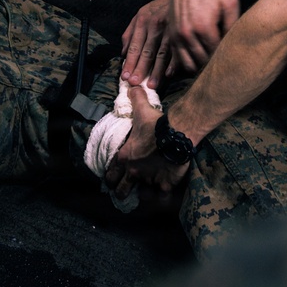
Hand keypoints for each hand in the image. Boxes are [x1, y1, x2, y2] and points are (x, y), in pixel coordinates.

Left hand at [103, 85, 189, 201]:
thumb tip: (131, 87)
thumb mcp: (142, 109)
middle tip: (122, 193)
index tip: (110, 181)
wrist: (176, 133)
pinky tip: (163, 196)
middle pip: (122, 189)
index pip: (111, 172)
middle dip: (121, 192)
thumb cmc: (156, 123)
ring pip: (141, 196)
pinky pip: (161, 198)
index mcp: (126, 156)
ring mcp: (149, 179)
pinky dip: (162, 199)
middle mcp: (134, 171)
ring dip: (142, 195)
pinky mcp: (165, 184)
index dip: (110, 178)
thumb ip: (135, 99)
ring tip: (145, 194)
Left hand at [121, 0, 173, 87]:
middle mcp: (154, 26)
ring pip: (161, 53)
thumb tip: (122, 53)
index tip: (126, 77)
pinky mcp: (182, 33)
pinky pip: (178, 50)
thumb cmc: (158, 7)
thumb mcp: (140, 14)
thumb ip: (129, 33)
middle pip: (146, 52)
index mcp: (142, 22)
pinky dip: (174, 63)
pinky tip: (170, 73)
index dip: (130, 62)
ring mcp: (169, 30)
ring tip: (152, 85)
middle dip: (140, 69)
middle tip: (136, 84)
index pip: (134, 46)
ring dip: (156, 71)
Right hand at [168, 0, 239, 72]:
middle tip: (223, 61)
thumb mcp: (230, 3)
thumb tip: (233, 46)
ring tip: (210, 61)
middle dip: (213, 63)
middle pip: (203, 62)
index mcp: (204, 28)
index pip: (216, 55)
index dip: (225, 57)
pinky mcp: (171, 33)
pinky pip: (178, 56)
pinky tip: (198, 57)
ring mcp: (177, 34)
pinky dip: (187, 61)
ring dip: (199, 66)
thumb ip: (233, 27)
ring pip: (188, 64)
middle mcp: (187, 34)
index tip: (232, 57)